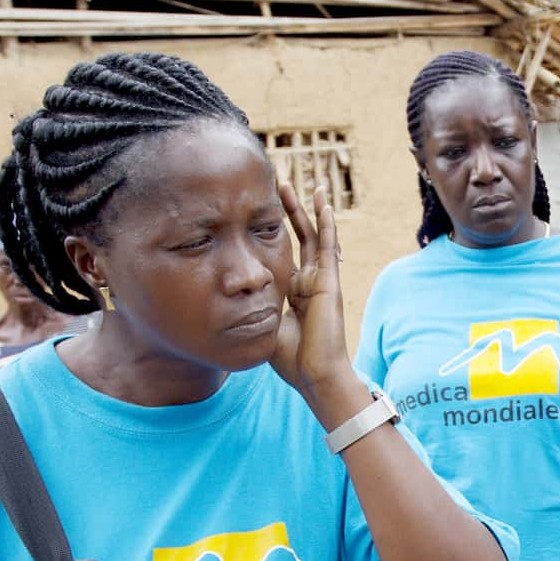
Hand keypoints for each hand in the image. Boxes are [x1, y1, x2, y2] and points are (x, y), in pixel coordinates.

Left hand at [268, 184, 349, 395]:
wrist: (314, 374)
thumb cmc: (289, 359)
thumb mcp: (262, 324)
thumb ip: (252, 306)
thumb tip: (229, 295)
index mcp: (293, 293)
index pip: (284, 254)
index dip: (275, 234)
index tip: (262, 215)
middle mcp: (308, 282)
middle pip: (300, 238)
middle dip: (290, 213)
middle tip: (281, 187)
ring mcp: (320, 279)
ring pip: (315, 236)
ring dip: (308, 210)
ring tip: (304, 186)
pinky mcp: (329, 281)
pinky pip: (328, 246)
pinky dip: (326, 224)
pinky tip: (323, 204)